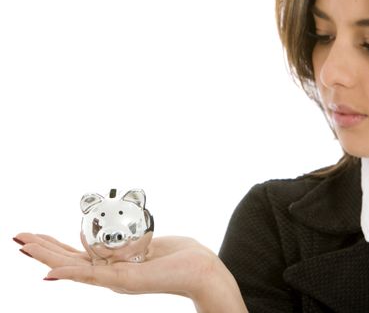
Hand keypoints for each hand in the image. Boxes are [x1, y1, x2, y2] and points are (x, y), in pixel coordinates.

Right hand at [14, 233, 247, 311]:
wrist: (202, 270)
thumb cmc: (181, 256)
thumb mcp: (150, 244)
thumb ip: (132, 243)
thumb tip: (122, 236)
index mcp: (115, 264)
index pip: (79, 254)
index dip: (57, 245)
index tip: (37, 235)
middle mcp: (111, 274)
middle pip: (69, 260)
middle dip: (43, 248)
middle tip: (17, 237)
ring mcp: (115, 280)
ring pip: (74, 267)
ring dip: (47, 256)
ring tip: (23, 245)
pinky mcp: (125, 281)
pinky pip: (93, 276)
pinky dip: (69, 274)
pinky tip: (48, 272)